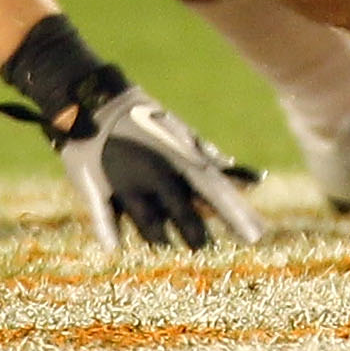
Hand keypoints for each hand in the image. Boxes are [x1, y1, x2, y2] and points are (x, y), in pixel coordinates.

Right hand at [0, 71, 266, 251]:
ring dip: (162, 240)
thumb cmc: (144, 121)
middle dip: (198, 235)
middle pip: (185, 215)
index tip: (257, 237)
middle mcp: (158, 173)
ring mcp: (128, 183)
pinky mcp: (98, 191)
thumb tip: (240, 173)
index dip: (237, 214)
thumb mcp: (180, 135)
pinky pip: (107, 220)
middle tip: (206, 248)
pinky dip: (111, 234)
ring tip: (170, 250)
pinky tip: (116, 249)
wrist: (92, 101)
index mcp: (181, 158)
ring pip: (151, 226)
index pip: (216, 191)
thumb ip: (209, 157)